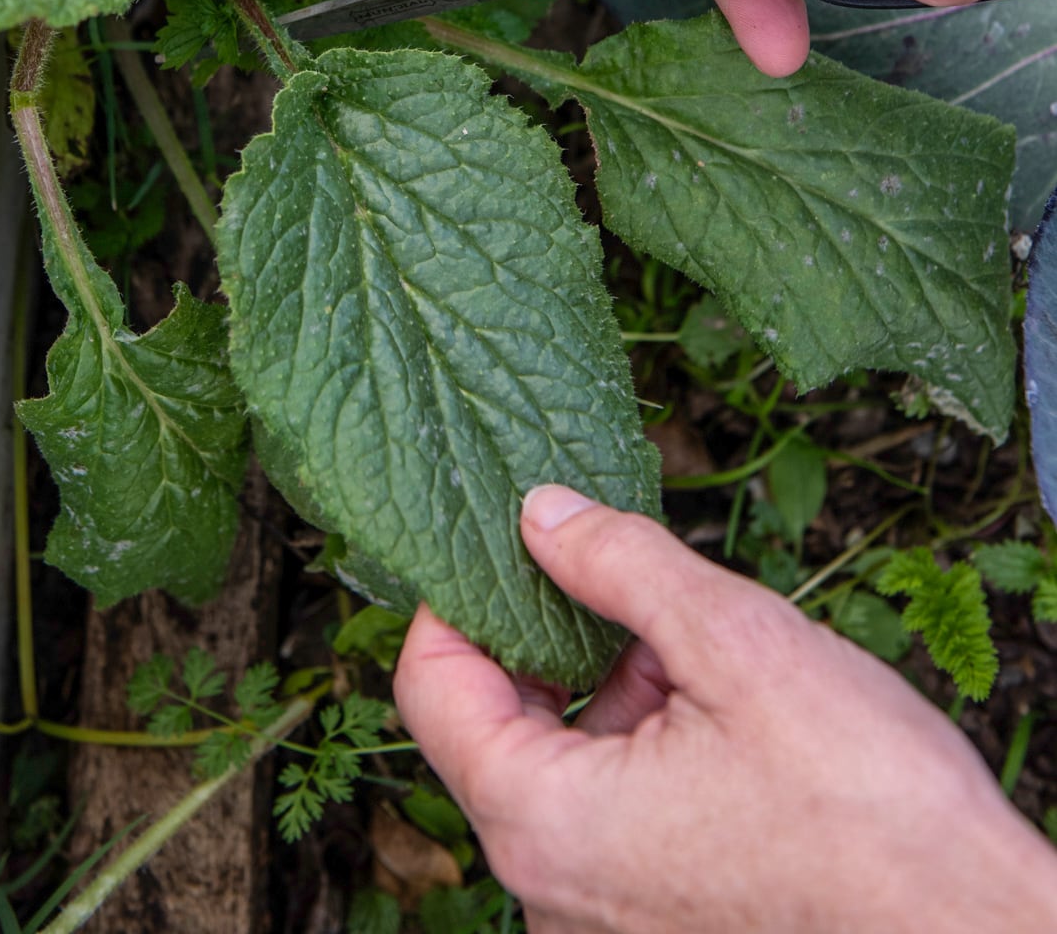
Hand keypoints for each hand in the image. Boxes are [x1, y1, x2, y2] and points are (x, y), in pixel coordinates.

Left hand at [394, 489, 1056, 933]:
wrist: (973, 932)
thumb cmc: (869, 810)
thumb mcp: (736, 641)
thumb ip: (619, 565)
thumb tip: (540, 512)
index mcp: (544, 822)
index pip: (432, 688)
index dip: (454, 596)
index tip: (496, 534)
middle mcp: (552, 886)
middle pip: (493, 726)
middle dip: (548, 636)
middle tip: (607, 568)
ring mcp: (604, 913)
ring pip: (560, 765)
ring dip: (607, 687)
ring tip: (689, 640)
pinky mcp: (657, 919)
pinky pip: (610, 813)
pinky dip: (642, 743)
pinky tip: (717, 705)